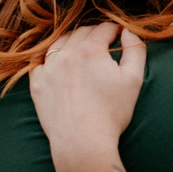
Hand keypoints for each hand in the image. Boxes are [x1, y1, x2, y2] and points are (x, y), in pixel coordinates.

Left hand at [29, 23, 146, 171]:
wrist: (83, 142)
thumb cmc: (111, 114)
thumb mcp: (133, 80)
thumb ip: (135, 50)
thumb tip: (127, 32)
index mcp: (90, 50)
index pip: (104, 28)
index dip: (115, 30)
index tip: (119, 36)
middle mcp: (66, 54)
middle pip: (81, 32)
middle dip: (95, 34)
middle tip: (104, 43)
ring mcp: (48, 68)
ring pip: (59, 43)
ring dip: (72, 42)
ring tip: (82, 52)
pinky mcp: (37, 84)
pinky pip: (39, 62)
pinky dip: (49, 59)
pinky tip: (58, 64)